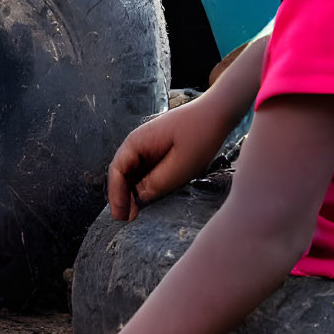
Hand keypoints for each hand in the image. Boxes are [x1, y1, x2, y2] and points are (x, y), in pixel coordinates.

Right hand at [107, 95, 229, 220]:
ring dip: (132, 193)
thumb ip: (157, 184)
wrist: (217, 113)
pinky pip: (146, 171)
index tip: (121, 216)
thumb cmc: (200, 135)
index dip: (116, 195)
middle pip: (122, 174)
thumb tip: (137, 199)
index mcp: (137, 141)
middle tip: (126, 220)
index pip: (117, 170)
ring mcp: (148, 147)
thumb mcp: (181, 166)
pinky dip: (144, 186)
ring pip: (133, 174)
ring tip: (135, 215)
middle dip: (122, 197)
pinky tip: (149, 200)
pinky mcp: (159, 152)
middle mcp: (138, 144)